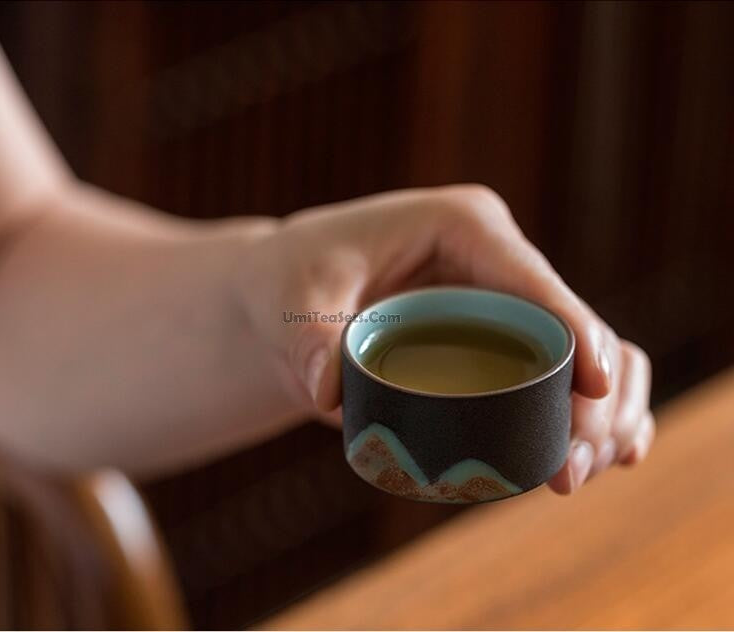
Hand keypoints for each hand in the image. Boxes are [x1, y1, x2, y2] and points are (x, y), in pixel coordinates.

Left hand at [237, 185, 653, 492]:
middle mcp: (496, 261)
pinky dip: (595, 413)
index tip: (598, 390)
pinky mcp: (499, 340)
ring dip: (602, 414)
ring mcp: (503, 302)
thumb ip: (308, 338)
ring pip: (583, 353)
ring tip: (574, 475)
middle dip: (591, 398)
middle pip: (572, 326)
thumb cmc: (299, 276)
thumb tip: (328, 394)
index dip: (575, 331)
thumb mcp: (297, 297)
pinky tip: (616, 457)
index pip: (533, 279)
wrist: (292, 291)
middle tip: (569, 468)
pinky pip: (562, 375)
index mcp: (463, 227)